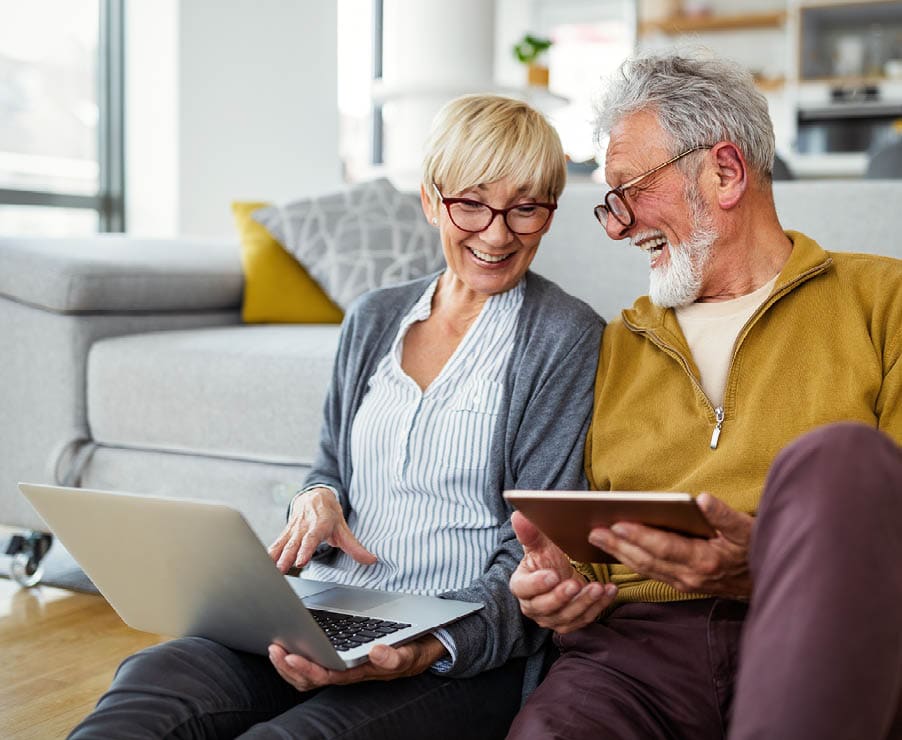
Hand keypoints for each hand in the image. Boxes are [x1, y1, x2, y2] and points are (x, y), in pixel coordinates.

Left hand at [267, 634, 447, 690]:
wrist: (421, 649)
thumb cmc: (412, 651)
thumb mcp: (410, 654)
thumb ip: (395, 657)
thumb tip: (376, 651)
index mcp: (360, 672)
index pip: (328, 675)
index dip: (307, 669)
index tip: (291, 656)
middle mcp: (348, 673)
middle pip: (311, 679)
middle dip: (289, 667)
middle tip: (275, 648)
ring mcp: (342, 667)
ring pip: (308, 676)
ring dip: (288, 664)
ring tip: (275, 647)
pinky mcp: (339, 658)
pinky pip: (313, 664)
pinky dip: (297, 657)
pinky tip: (288, 644)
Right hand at [268, 487, 375, 572]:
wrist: (315, 495)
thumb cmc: (329, 513)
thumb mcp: (343, 528)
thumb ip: (355, 547)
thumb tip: (371, 560)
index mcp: (319, 524)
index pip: (312, 537)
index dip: (306, 549)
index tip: (301, 560)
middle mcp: (304, 526)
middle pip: (295, 542)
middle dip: (288, 556)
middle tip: (281, 569)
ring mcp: (293, 529)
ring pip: (284, 543)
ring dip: (276, 556)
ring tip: (271, 569)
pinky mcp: (285, 532)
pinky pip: (276, 542)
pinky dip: (269, 552)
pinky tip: (262, 562)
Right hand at [509, 511, 616, 633]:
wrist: (561, 575)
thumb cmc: (546, 560)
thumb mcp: (539, 546)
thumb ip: (529, 534)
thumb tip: (518, 515)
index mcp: (521, 587)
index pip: (524, 589)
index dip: (537, 584)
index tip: (552, 575)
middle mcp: (534, 607)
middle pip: (545, 606)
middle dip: (562, 596)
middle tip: (575, 583)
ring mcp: (552, 618)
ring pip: (567, 615)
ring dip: (584, 602)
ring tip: (598, 587)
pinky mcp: (571, 623)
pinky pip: (585, 618)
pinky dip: (599, 605)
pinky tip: (608, 591)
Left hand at [588, 492, 752, 598]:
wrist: (766, 582)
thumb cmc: (755, 550)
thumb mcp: (747, 529)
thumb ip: (723, 515)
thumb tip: (703, 499)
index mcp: (704, 560)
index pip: (664, 547)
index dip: (639, 536)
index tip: (617, 524)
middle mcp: (690, 576)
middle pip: (647, 560)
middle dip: (619, 545)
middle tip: (594, 531)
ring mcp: (685, 583)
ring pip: (645, 568)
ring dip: (620, 554)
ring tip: (597, 538)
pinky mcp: (682, 585)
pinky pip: (651, 572)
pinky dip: (631, 561)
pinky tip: (617, 550)